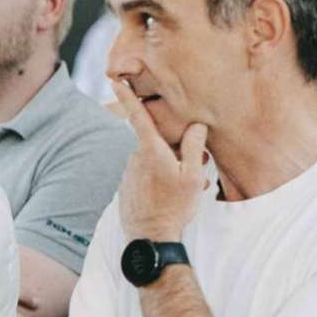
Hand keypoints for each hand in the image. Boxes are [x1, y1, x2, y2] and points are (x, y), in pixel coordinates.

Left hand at [111, 79, 209, 241]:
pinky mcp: (127, 187)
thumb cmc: (174, 206)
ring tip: (192, 187)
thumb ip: (195, 147)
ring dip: (173, 168)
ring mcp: (129, 173)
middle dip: (179, 151)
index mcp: (150, 151)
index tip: (114, 79)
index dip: (127, 97)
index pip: (138, 117)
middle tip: (202, 167)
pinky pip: (148, 176)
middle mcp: (135, 158)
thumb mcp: (192, 175)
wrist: (149, 238)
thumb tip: (195, 126)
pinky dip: (162, 181)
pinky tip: (174, 197)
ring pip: (156, 161)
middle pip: (159, 143)